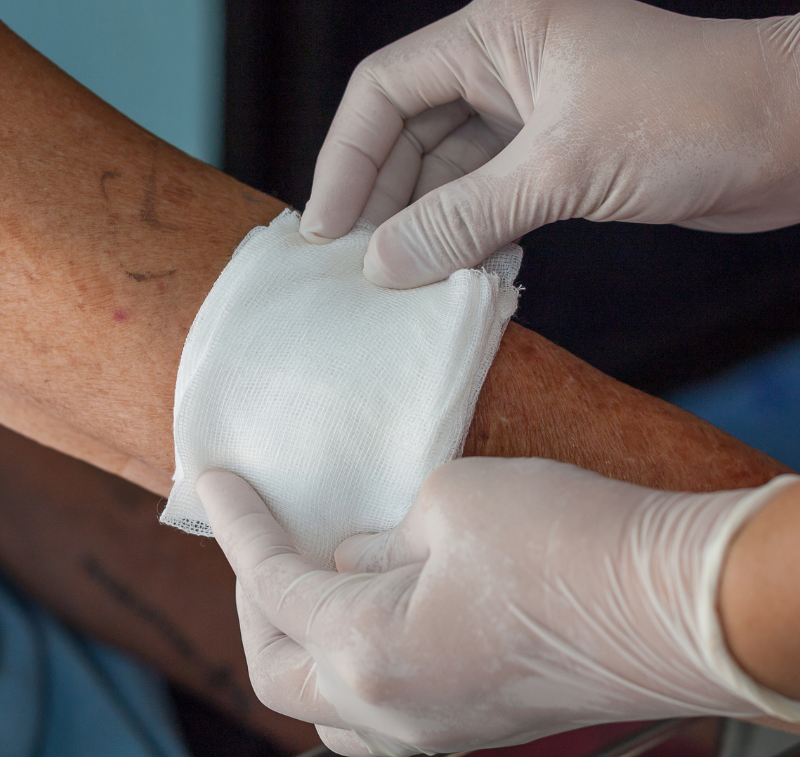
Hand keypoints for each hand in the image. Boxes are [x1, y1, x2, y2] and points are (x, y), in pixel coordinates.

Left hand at [196, 461, 798, 755]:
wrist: (675, 602)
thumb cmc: (565, 541)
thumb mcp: (450, 505)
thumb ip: (383, 538)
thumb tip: (354, 560)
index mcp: (370, 652)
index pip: (273, 585)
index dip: (238, 526)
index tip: (213, 482)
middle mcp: (392, 712)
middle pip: (279, 669)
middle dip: (256, 600)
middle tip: (263, 538)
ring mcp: (436, 731)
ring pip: (326, 705)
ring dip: (302, 642)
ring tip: (309, 581)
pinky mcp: (476, 725)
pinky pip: (380, 710)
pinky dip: (353, 663)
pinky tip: (372, 612)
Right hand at [299, 0, 799, 287]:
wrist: (790, 135)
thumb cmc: (690, 119)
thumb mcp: (559, 170)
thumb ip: (463, 218)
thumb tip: (383, 265)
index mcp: (496, 33)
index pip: (383, 90)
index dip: (345, 159)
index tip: (327, 228)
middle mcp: (505, 64)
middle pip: (409, 133)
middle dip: (383, 199)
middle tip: (360, 266)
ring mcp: (531, 110)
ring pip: (448, 170)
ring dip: (428, 223)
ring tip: (408, 277)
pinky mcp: (557, 152)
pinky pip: (489, 194)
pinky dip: (472, 231)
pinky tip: (468, 266)